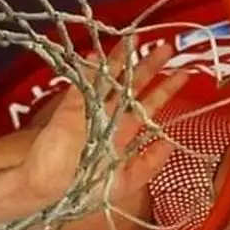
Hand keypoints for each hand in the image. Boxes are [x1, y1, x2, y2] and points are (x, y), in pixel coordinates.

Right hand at [17, 40, 188, 207]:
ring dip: (121, 60)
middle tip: (167, 48)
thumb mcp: (123, 183)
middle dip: (150, 67)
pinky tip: (96, 54)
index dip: (166, 90)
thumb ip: (149, 165)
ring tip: (136, 40)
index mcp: (122, 135)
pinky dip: (88, 70)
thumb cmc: (81, 189)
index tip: (183, 74)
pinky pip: (80, 85)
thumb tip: (171, 142)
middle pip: (133, 87)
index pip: (149, 107)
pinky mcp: (69, 107)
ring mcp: (88, 110)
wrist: (46, 189)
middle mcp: (108, 118)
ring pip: (109, 79)